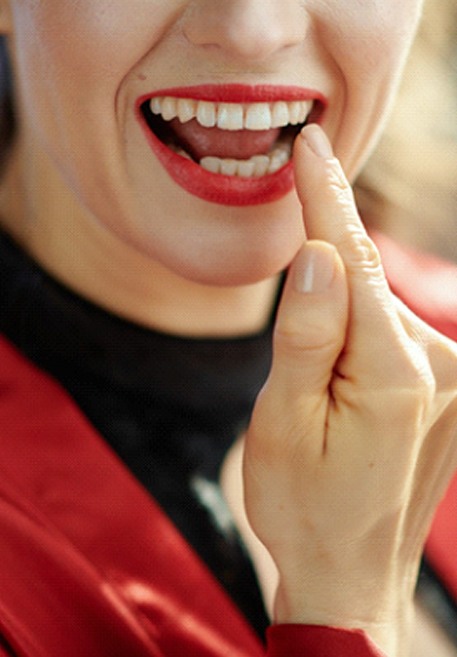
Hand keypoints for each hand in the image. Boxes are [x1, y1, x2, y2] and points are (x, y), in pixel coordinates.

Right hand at [242, 125, 456, 654]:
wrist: (350, 573)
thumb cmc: (304, 505)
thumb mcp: (281, 424)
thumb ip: (304, 335)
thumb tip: (317, 255)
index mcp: (393, 375)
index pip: (353, 261)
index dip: (324, 200)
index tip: (310, 145)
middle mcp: (441, 368)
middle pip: (367, 284)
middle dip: (323, 268)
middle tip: (298, 308)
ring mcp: (453, 380)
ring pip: (378, 309)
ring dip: (338, 317)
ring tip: (314, 393)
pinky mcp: (448, 389)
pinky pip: (393, 334)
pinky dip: (360, 333)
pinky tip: (340, 381)